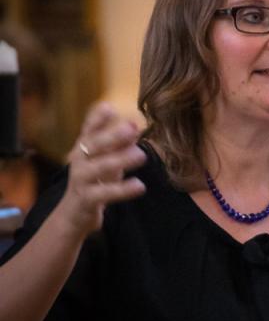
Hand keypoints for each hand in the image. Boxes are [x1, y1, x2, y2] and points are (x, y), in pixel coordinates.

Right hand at [58, 102, 146, 237]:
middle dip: (112, 135)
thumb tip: (134, 124)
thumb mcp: (106, 160)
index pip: (88, 129)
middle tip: (131, 127)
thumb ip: (119, 144)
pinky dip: (122, 190)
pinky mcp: (87, 199)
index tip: (108, 107)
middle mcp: (79, 161)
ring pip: (99, 168)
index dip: (96, 118)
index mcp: (84, 148)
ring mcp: (81, 180)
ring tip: (141, 155)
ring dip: (120, 160)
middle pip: (93, 145)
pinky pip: (105, 193)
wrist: (75, 214)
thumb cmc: (95, 180)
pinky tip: (139, 185)